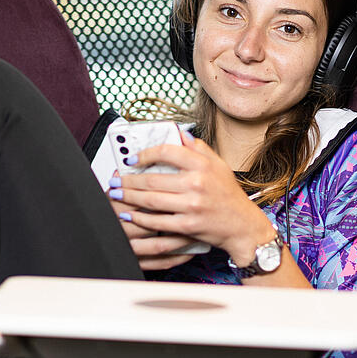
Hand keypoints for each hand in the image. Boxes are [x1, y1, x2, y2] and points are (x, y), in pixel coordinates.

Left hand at [109, 130, 277, 264]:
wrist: (242, 225)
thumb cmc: (229, 195)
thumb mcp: (218, 165)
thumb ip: (198, 147)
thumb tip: (179, 132)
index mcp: (203, 165)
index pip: (167, 151)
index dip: (144, 154)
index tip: (132, 159)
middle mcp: (196, 183)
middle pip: (152, 179)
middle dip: (127, 180)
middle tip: (114, 180)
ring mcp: (191, 205)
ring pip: (150, 200)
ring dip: (128, 197)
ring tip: (115, 194)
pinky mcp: (187, 225)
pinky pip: (157, 221)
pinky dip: (139, 218)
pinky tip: (129, 214)